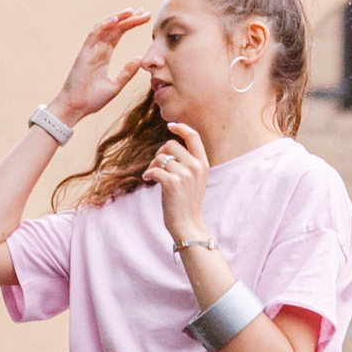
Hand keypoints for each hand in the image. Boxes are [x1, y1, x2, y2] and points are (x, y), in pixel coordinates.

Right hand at [55, 9, 150, 124]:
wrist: (77, 107)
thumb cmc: (92, 98)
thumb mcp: (116, 84)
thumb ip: (127, 71)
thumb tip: (140, 59)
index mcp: (104, 55)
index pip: (118, 35)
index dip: (131, 25)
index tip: (144, 18)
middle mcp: (97, 49)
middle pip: (114, 29)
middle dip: (129, 19)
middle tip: (144, 11)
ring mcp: (90, 50)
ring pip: (105, 28)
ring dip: (119, 18)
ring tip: (133, 11)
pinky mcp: (84, 53)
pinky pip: (94, 35)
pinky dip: (104, 26)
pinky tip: (116, 19)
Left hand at [146, 123, 210, 242]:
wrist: (188, 225)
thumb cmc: (188, 203)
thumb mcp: (195, 180)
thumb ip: (188, 162)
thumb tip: (169, 147)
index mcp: (203, 164)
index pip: (194, 137)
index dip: (181, 128)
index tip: (171, 126)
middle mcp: (196, 167)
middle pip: (171, 145)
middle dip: (160, 153)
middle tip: (157, 166)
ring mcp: (185, 175)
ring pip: (161, 157)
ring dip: (153, 165)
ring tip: (153, 176)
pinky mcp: (172, 183)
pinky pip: (153, 169)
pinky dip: (147, 174)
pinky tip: (148, 180)